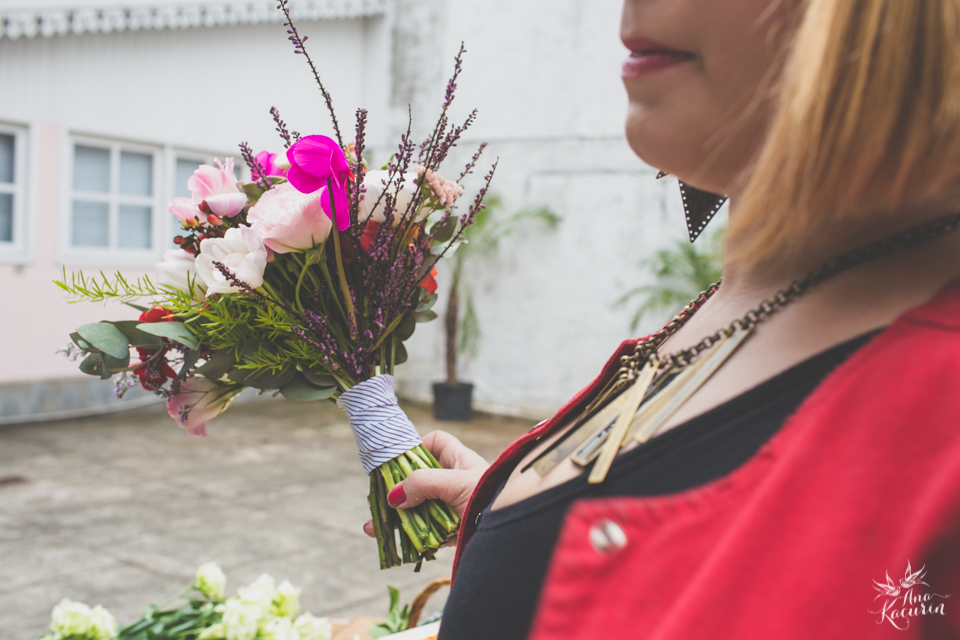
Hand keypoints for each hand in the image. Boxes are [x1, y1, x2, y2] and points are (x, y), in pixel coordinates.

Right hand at [363, 430, 488, 537]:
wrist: (515, 530)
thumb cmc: (491, 498)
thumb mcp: (457, 484)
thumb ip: (423, 484)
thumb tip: (393, 495)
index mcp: (460, 461)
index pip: (435, 442)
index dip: (417, 447)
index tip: (400, 461)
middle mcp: (454, 481)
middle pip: (419, 478)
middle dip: (396, 489)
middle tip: (377, 498)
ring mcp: (451, 506)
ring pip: (417, 506)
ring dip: (395, 516)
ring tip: (373, 526)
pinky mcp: (450, 531)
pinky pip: (424, 531)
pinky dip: (407, 535)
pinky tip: (392, 540)